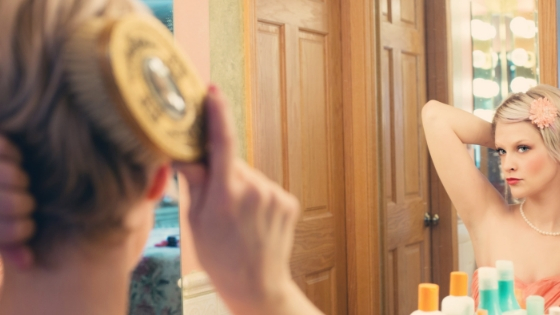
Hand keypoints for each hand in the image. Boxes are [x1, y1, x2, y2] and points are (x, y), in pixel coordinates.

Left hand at [0, 137, 34, 268]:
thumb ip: (7, 245)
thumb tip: (29, 263)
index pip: (9, 232)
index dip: (23, 231)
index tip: (26, 226)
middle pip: (14, 204)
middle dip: (23, 204)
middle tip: (23, 202)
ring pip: (12, 176)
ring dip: (19, 179)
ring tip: (17, 181)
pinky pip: (6, 148)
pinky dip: (13, 154)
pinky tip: (11, 160)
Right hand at [174, 86, 320, 314]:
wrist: (257, 284)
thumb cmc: (221, 257)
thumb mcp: (197, 221)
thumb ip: (195, 182)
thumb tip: (185, 152)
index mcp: (227, 195)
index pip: (222, 143)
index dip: (217, 114)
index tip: (212, 92)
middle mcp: (256, 190)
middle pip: (233, 163)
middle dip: (222, 172)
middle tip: (214, 198)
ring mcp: (276, 195)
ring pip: (249, 176)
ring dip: (240, 186)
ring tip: (236, 217)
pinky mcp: (289, 201)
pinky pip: (265, 187)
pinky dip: (256, 196)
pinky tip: (252, 219)